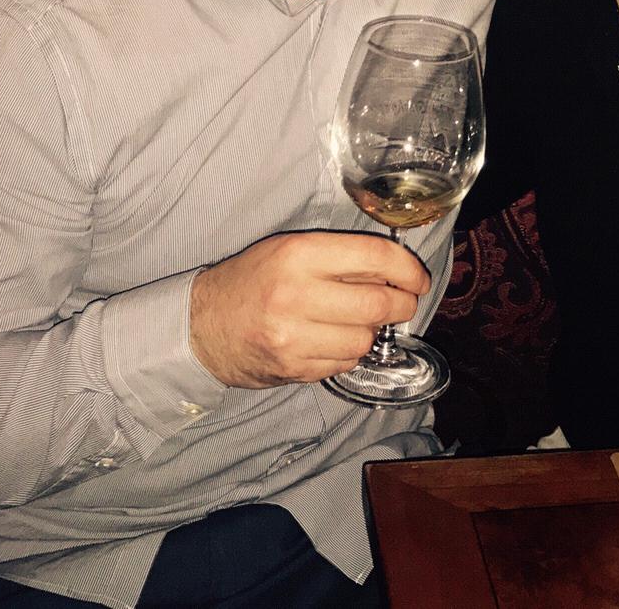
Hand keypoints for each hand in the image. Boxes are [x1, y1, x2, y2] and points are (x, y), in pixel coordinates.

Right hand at [188, 231, 430, 387]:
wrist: (201, 326)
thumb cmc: (250, 281)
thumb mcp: (289, 250)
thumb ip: (340, 257)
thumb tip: (395, 270)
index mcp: (298, 254)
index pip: (374, 256)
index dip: (407, 268)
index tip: (418, 278)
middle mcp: (296, 294)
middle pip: (378, 302)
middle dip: (402, 304)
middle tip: (403, 302)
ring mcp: (294, 336)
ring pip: (365, 338)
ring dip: (372, 331)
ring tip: (359, 321)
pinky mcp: (292, 368)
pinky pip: (345, 363)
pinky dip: (350, 353)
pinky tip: (336, 341)